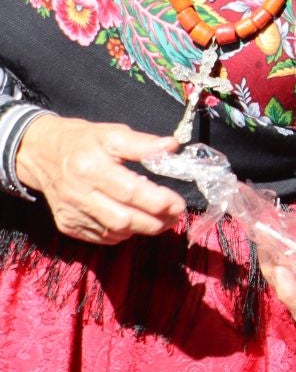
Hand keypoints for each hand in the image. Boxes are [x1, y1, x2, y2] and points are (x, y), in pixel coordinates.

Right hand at [15, 115, 184, 244]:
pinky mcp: (67, 225)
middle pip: (123, 220)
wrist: (41, 154)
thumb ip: (143, 143)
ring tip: (162, 220)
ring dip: (142, 229)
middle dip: (155, 222)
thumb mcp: (112, 133)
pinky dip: (122, 233)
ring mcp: (71, 213)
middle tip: (175, 216)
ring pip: (113, 232)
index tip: (178, 203)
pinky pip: (101, 237)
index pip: (130, 192)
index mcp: (91, 168)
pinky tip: (135, 222)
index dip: (158, 201)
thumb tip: (172, 146)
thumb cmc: (83, 141)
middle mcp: (79, 194)